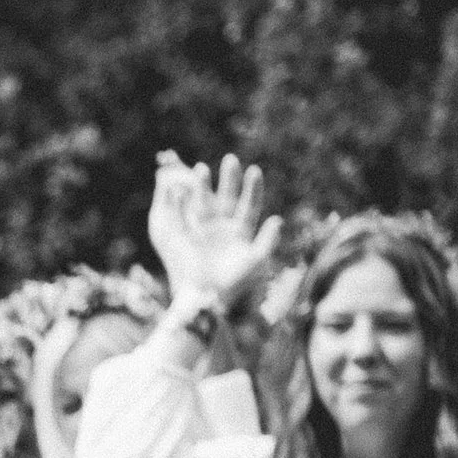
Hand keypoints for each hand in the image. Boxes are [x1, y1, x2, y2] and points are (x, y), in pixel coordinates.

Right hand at [146, 152, 280, 315]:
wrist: (208, 298)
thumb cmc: (235, 284)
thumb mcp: (257, 262)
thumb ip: (268, 241)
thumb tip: (277, 219)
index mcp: (241, 232)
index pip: (249, 205)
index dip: (253, 188)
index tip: (254, 170)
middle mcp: (223, 229)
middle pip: (227, 198)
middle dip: (229, 179)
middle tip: (230, 159)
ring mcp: (204, 232)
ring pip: (205, 203)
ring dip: (203, 186)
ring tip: (201, 168)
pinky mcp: (187, 238)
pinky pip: (185, 216)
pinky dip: (181, 203)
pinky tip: (180, 189)